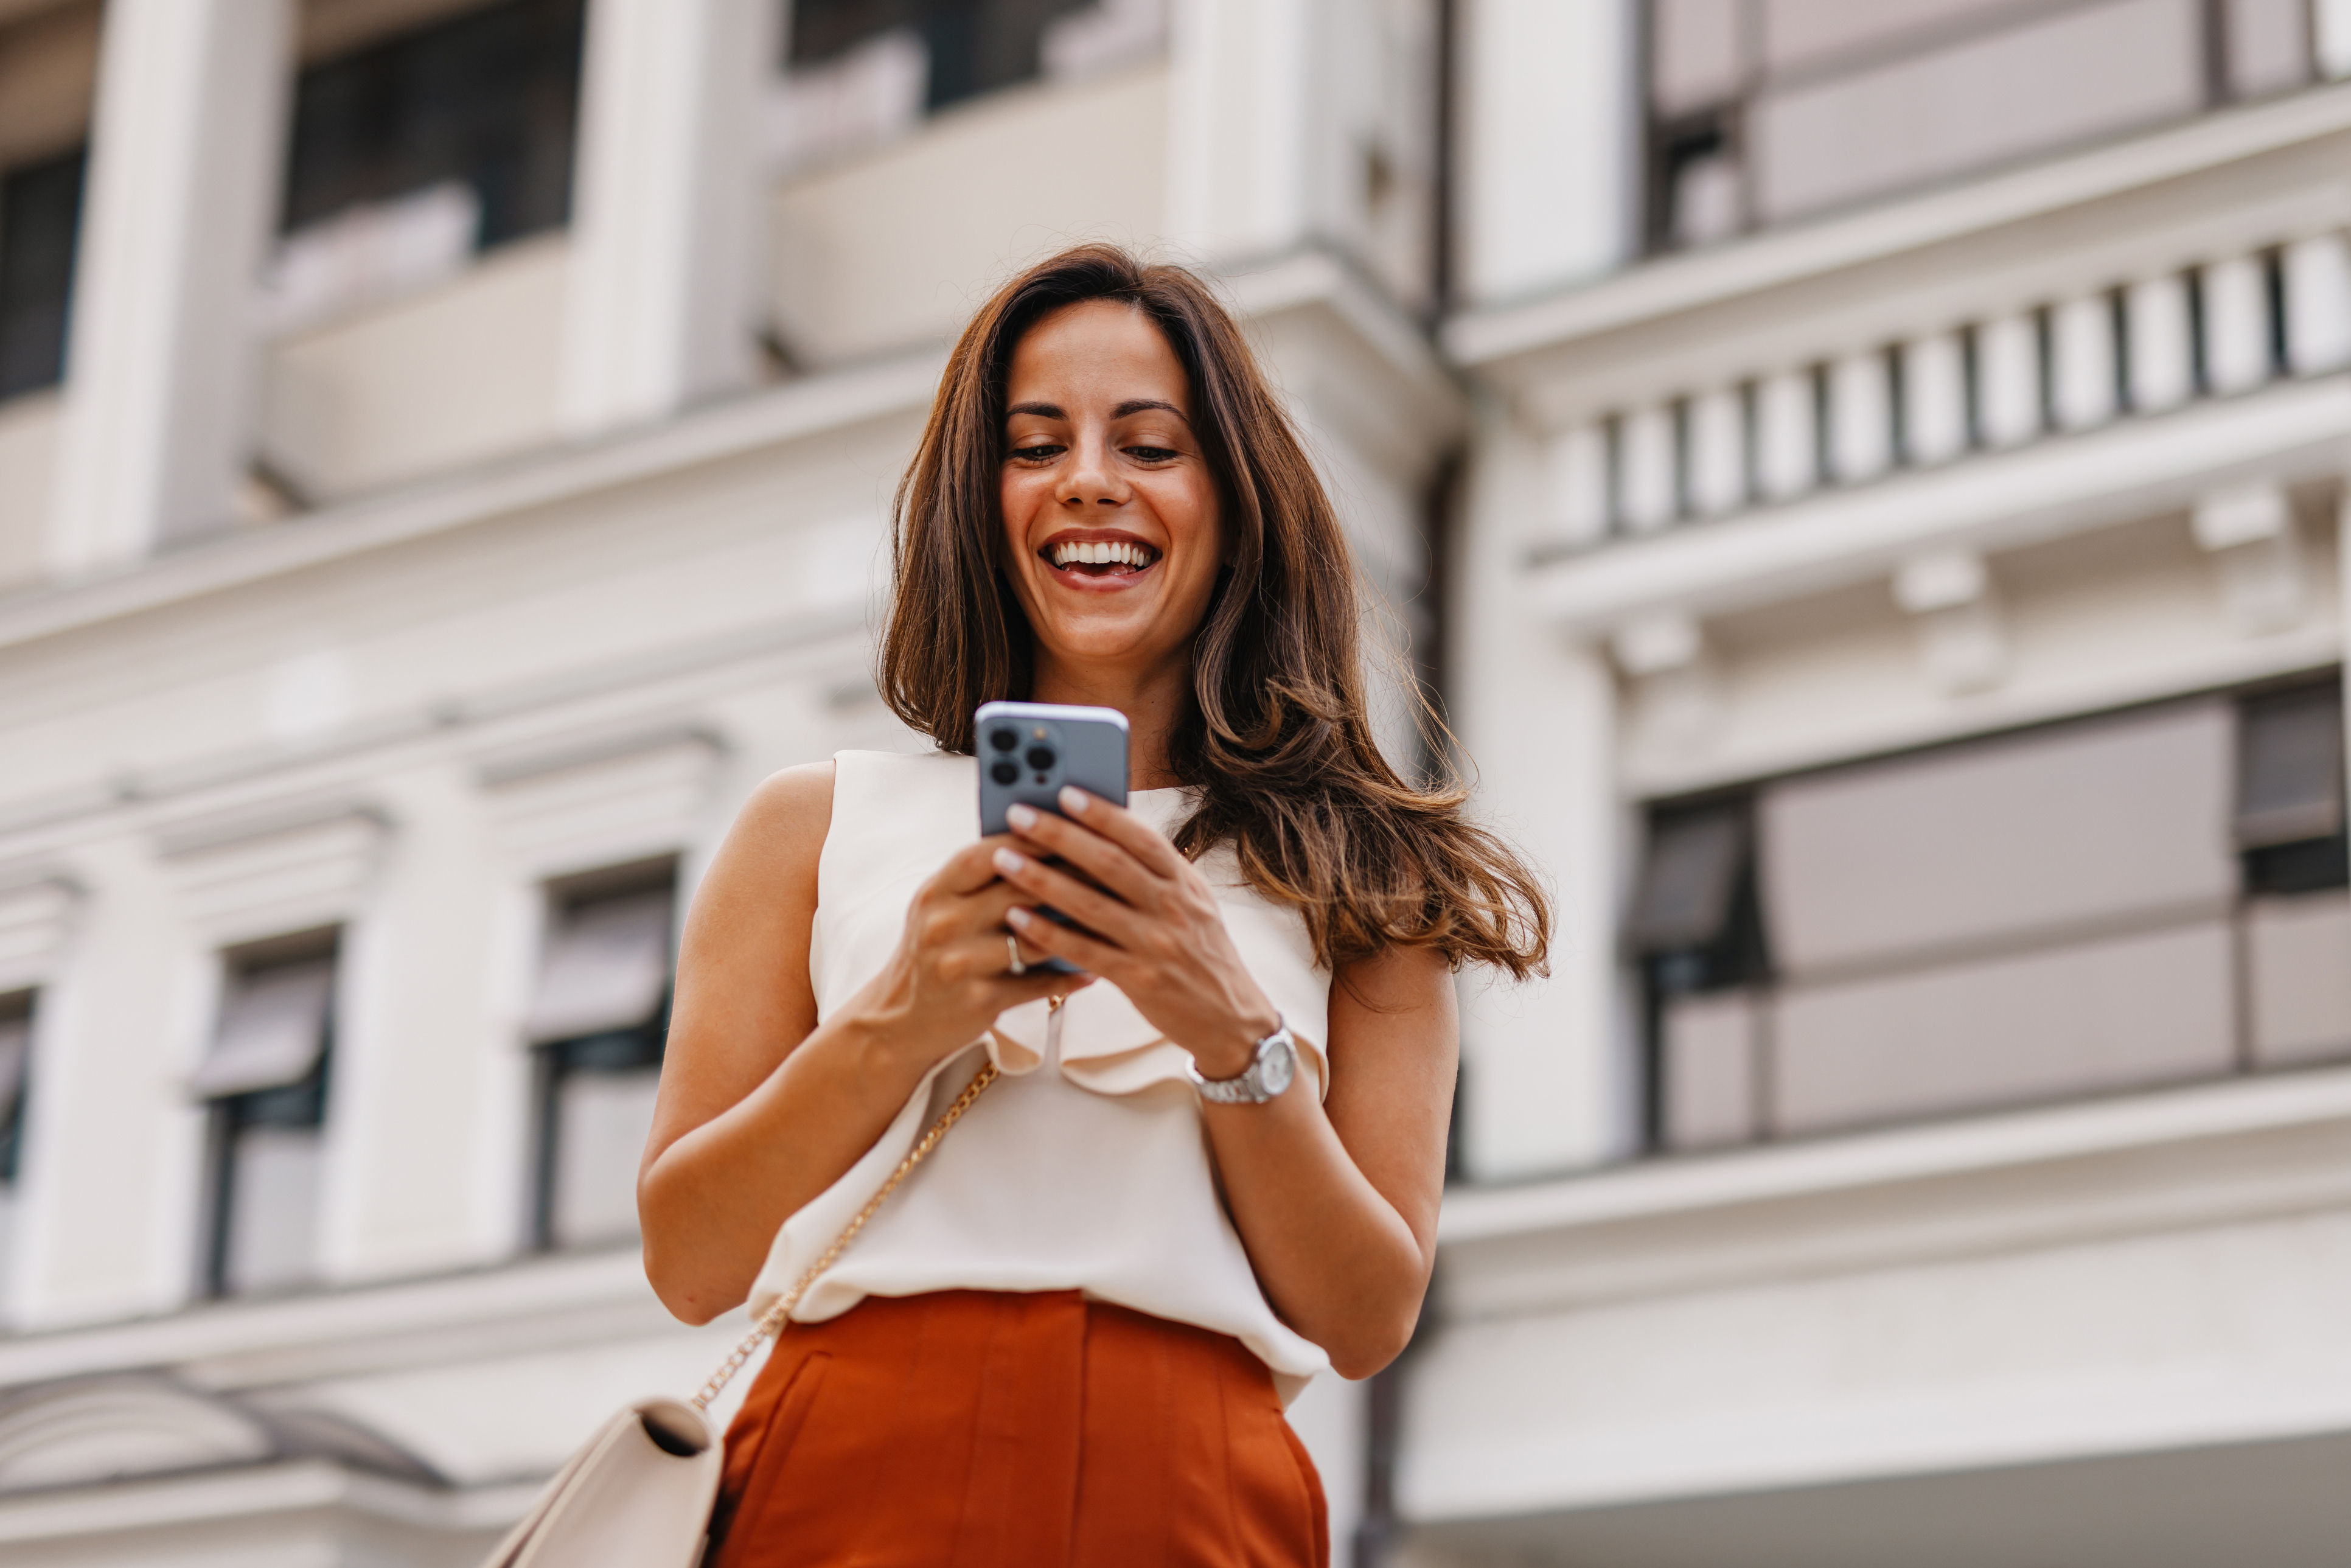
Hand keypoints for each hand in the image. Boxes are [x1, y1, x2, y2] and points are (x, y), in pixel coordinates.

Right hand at [844, 835, 1090, 1072]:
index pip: (987, 853)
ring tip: (1112, 918)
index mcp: (936, 892)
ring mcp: (959, 964)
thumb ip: (981, 880)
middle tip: (1109, 868)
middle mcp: (943, 924)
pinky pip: (1036, 984)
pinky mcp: (978, 1000)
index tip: (1072, 825)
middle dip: (1067, 877)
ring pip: (1033, 938)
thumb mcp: (942, 908)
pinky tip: (1092, 970)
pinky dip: (1068, 977)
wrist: (899, 1021)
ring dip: (1076, 929)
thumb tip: (1044, 844)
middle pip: (1017, 891)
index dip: (1032, 838)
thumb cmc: (934, 953)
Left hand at [993, 789, 1281, 1077]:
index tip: (1065, 792)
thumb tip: (1103, 830)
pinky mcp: (1138, 980)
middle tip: (1018, 814)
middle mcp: (1172, 907)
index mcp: (1184, 881)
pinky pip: (1084, 950)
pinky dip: (1048, 932)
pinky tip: (1017, 917)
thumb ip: (1155, 871)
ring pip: (1090, 904)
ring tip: (1004, 858)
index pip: (1140, 837)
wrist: (1230, 1017)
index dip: (1102, 813)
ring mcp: (1155, 944)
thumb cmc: (1200, 951)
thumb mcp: (1192, 901)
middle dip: (1059, 834)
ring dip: (1042, 878)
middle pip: (1109, 862)